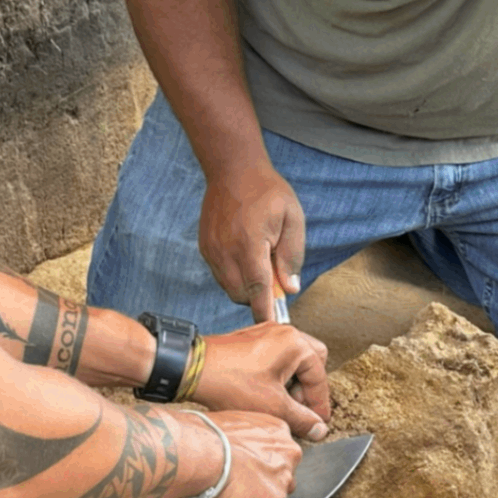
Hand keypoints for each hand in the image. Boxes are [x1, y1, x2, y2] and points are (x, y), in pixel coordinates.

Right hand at [186, 410, 304, 497]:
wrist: (199, 450)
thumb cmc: (201, 434)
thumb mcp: (228, 424)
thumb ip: (239, 439)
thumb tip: (225, 456)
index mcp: (278, 432)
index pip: (272, 458)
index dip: (247, 470)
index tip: (224, 472)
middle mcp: (289, 455)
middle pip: (273, 483)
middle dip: (246, 492)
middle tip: (216, 489)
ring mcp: (282, 485)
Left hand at [191, 320, 331, 435]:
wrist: (192, 370)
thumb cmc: (231, 383)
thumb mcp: (273, 406)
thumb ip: (301, 419)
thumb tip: (319, 429)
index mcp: (295, 343)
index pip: (319, 376)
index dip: (320, 404)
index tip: (319, 423)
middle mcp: (284, 332)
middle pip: (312, 361)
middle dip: (309, 387)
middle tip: (300, 409)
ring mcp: (266, 333)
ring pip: (293, 358)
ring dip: (293, 381)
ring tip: (281, 403)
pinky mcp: (252, 339)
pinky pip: (276, 355)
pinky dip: (279, 374)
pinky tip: (267, 393)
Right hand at [199, 161, 305, 321]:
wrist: (232, 169)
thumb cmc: (267, 191)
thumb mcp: (292, 218)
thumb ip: (292, 256)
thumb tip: (289, 288)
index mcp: (249, 244)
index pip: (257, 290)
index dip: (265, 312)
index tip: (274, 327)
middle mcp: (226, 251)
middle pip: (241, 294)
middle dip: (259, 296)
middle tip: (274, 275)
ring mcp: (212, 250)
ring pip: (228, 287)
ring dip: (246, 286)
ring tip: (259, 259)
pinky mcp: (205, 248)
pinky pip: (220, 275)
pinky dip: (234, 275)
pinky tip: (245, 254)